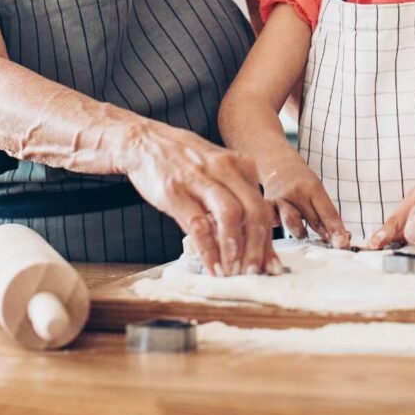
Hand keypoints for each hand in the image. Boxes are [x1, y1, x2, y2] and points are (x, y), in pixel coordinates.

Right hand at [122, 120, 279, 275]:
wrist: (144, 141)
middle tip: (255, 272)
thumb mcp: (216, 169)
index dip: (269, 240)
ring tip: (234, 272)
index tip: (270, 264)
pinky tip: (212, 266)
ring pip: (231, 215)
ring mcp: (200, 179)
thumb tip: (249, 240)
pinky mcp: (176, 192)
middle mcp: (225, 169)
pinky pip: (198, 224)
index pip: (263, 206)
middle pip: (254, 210)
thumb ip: (234, 197)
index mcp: (240, 165)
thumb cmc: (183, 160)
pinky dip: (208, 250)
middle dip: (258, 247)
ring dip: (236, 250)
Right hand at [260, 153, 349, 247]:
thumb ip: (326, 215)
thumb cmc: (302, 183)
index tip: (343, 244)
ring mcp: (279, 199)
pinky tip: (278, 229)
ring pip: (291, 221)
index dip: (336, 230)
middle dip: (323, 235)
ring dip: (300, 232)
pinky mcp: (266, 206)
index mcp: (312, 188)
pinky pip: (272, 221)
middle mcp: (296, 193)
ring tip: (303, 234)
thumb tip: (344, 240)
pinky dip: (276, 227)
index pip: (328, 213)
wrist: (277, 164)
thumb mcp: (316, 192)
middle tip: (331, 246)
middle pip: (312, 219)